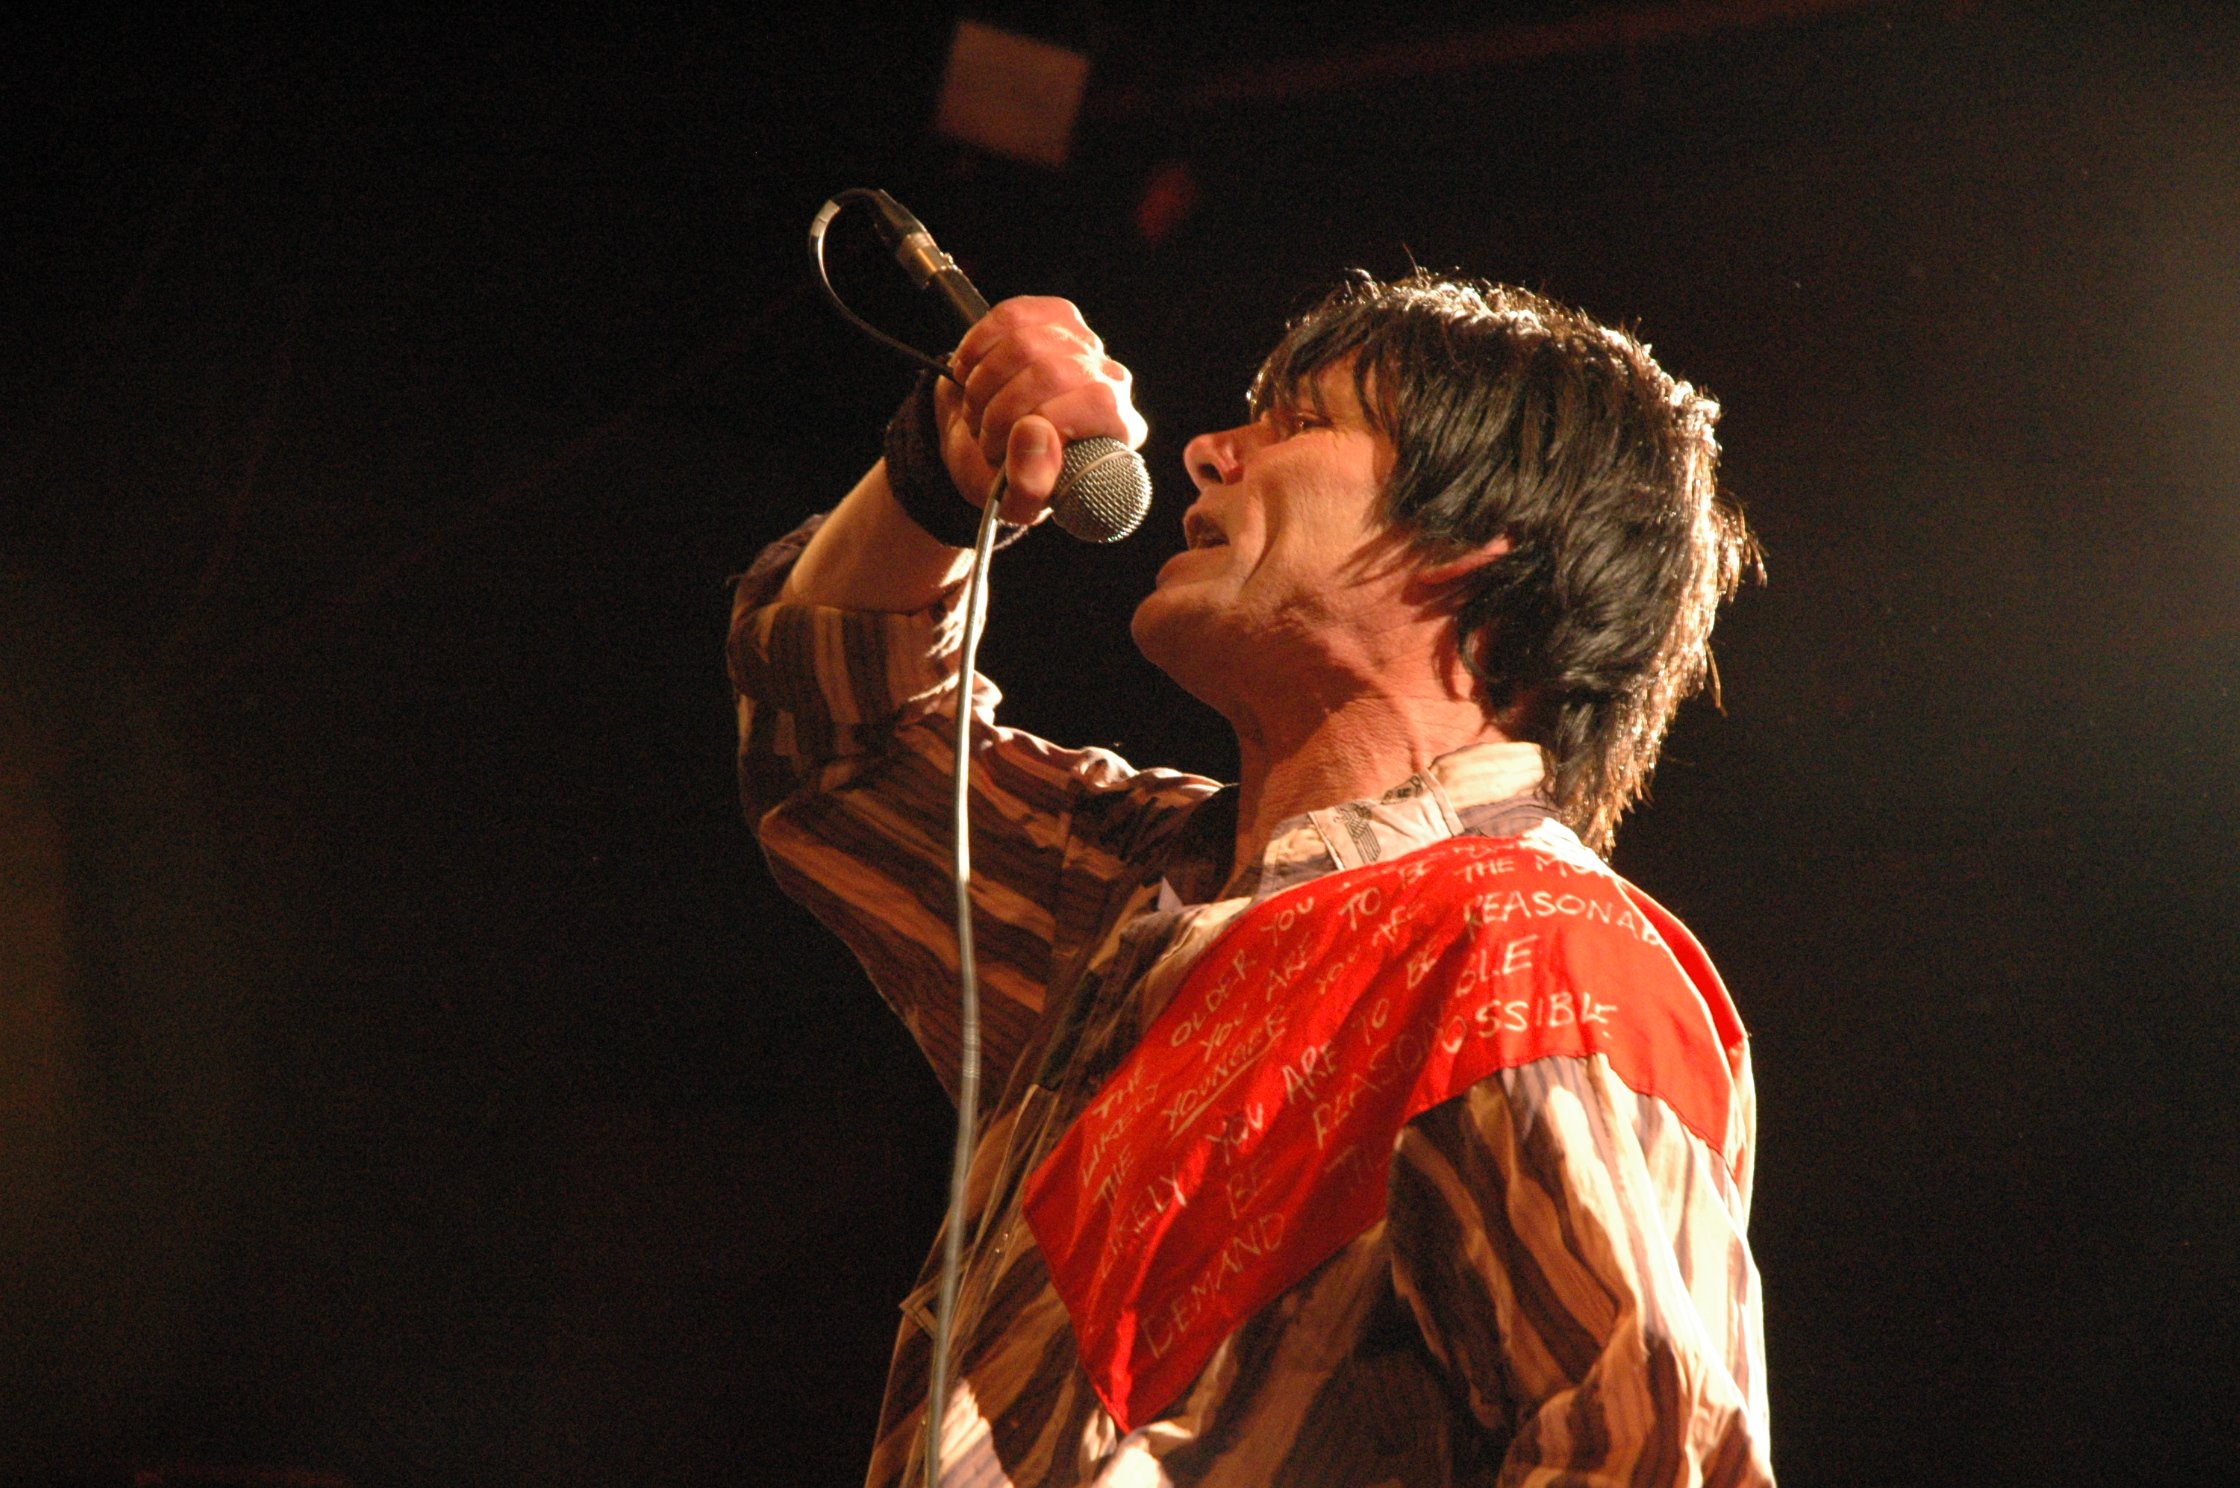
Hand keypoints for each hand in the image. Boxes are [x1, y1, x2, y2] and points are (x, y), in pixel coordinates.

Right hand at [939, 297, 1148, 524]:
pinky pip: (1009, 317)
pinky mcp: (1052, 315)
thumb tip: (1033, 432)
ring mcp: (1083, 342)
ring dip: (983, 384)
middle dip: (1001, 409)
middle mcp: (1111, 380)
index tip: (1004, 449)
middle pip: (1053, 372)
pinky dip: (976, 349)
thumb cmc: (1009, 474)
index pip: (1096, 404)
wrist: (982, 440)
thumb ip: (1030, 488)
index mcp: (1117, 430)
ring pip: (1024, 342)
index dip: (1043, 422)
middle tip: (984, 436)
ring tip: (978, 412)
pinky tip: (971, 375)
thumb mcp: (1017, 503)